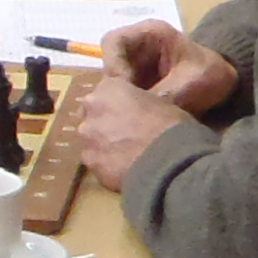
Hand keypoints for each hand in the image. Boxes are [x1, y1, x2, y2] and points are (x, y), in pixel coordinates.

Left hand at [73, 71, 196, 191]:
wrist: (168, 162)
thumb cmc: (170, 126)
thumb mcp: (159, 102)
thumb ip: (138, 103)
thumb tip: (138, 111)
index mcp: (109, 87)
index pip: (106, 91)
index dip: (117, 104)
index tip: (128, 113)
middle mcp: (91, 108)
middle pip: (92, 115)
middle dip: (105, 124)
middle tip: (125, 135)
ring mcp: (86, 136)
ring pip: (91, 139)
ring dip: (103, 145)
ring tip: (125, 156)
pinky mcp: (89, 161)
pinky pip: (96, 161)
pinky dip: (106, 165)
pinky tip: (123, 170)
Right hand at [99, 20, 240, 116]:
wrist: (231, 88)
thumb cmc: (212, 76)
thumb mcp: (192, 83)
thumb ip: (163, 95)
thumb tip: (135, 113)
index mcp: (150, 34)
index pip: (113, 42)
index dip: (113, 65)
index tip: (124, 89)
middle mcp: (137, 49)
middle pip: (109, 66)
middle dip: (116, 90)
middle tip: (129, 109)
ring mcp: (135, 68)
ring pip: (112, 85)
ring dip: (120, 102)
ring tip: (135, 118)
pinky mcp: (137, 87)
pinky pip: (122, 97)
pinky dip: (128, 110)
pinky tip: (140, 122)